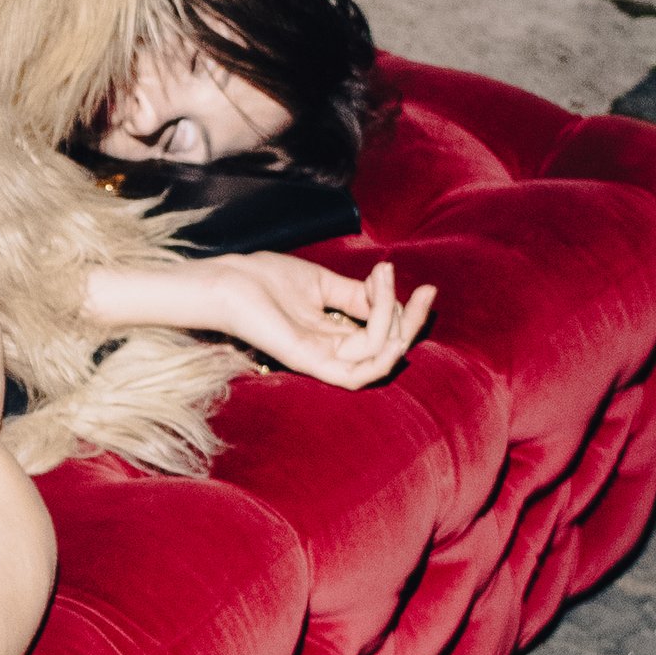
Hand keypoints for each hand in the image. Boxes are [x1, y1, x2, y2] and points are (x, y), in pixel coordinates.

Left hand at [207, 252, 434, 388]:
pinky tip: (388, 325)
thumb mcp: (322, 282)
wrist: (229, 282)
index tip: (424, 286)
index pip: (384, 335)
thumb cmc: (265, 279)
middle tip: (426, 293)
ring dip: (396, 329)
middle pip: (387, 350)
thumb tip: (389, 294)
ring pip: (378, 360)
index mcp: (334, 334)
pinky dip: (378, 352)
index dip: (408, 314)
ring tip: (391, 295)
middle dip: (412, 322)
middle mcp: (331, 352)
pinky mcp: (309, 363)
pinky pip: (355, 375)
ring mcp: (321, 360)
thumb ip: (356, 294)